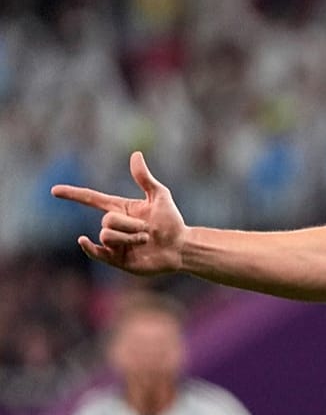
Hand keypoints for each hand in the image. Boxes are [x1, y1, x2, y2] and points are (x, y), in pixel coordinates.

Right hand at [52, 151, 186, 274]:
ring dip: (129, 237)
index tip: (54, 191)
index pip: (91, 199)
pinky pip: (98, 253)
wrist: (181, 247)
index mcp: (120, 209)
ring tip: (146, 240)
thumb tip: (135, 154)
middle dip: (129, 224)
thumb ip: (144, 178)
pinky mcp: (117, 259)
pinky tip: (84, 241)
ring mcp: (114, 243)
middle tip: (148, 230)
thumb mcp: (160, 196)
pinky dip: (90, 248)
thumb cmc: (172, 221)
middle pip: (107, 221)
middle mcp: (114, 225)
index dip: (73, 194)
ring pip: (107, 236)